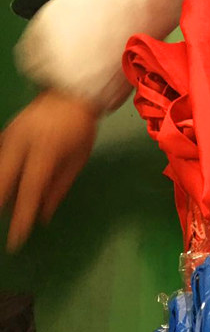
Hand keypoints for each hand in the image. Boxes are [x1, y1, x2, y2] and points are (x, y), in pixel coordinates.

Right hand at [0, 90, 99, 251]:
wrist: (69, 91)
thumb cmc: (80, 129)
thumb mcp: (77, 160)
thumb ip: (58, 189)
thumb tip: (42, 216)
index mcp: (45, 150)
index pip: (30, 190)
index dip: (22, 217)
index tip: (16, 239)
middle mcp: (21, 142)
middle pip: (2, 179)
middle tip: (1, 232)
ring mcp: (9, 135)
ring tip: (2, 211)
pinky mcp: (4, 133)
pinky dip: (0, 177)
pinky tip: (4, 194)